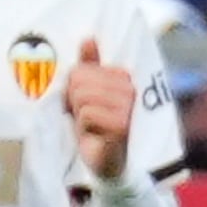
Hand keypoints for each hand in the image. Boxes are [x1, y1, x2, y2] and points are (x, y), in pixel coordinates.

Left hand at [68, 36, 135, 181]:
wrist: (111, 166)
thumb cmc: (99, 130)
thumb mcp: (91, 95)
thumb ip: (90, 67)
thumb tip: (89, 39)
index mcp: (124, 79)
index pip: (83, 68)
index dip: (75, 87)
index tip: (84, 105)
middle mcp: (131, 90)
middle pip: (80, 79)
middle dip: (75, 101)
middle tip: (87, 118)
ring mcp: (129, 109)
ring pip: (82, 95)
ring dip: (80, 115)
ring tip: (91, 126)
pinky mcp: (122, 127)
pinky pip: (87, 114)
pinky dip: (84, 127)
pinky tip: (95, 136)